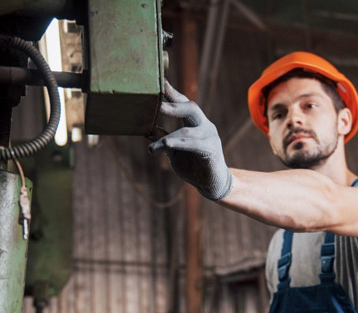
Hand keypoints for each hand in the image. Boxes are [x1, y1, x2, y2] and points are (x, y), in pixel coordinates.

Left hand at [148, 81, 232, 200]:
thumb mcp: (175, 151)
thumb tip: (146, 130)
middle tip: (157, 104)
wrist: (211, 184)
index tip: (161, 82)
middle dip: (174, 105)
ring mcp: (210, 137)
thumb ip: (164, 139)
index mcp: (195, 123)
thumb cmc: (193, 165)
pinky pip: (193, 144)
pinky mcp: (211, 150)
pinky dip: (178, 144)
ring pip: (187, 130)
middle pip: (191, 108)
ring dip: (168, 137)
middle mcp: (204, 126)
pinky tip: (165, 145)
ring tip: (153, 145)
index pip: (184, 104)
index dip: (173, 93)